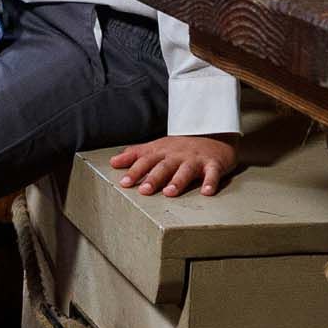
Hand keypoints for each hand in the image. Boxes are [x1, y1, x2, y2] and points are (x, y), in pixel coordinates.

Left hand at [107, 135, 236, 197]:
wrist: (215, 135)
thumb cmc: (181, 147)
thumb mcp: (157, 147)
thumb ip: (135, 155)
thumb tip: (113, 162)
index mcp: (163, 151)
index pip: (146, 160)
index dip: (135, 171)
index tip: (124, 182)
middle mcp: (178, 155)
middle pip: (164, 166)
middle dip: (154, 178)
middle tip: (144, 190)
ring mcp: (196, 159)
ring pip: (186, 170)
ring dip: (178, 181)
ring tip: (170, 193)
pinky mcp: (213, 164)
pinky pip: (212, 173)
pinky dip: (210, 182)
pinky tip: (206, 192)